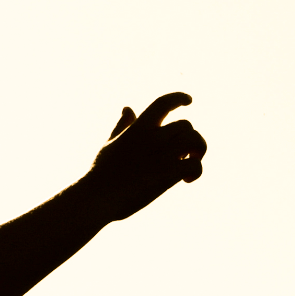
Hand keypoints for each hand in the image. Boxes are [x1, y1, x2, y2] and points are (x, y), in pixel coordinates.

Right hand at [82, 92, 206, 220]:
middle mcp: (151, 138)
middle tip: (185, 154)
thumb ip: (122, 126)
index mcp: (137, 129)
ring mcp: (161, 155)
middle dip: (190, 137)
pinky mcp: (168, 173)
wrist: (96, 198)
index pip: (163, 103)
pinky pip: (195, 164)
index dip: (178, 98)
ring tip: (189, 162)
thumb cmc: (100, 173)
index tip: (189, 101)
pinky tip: (186, 180)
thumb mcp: (111, 144)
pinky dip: (196, 171)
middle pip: (186, 125)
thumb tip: (127, 108)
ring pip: (194, 140)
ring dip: (198, 150)